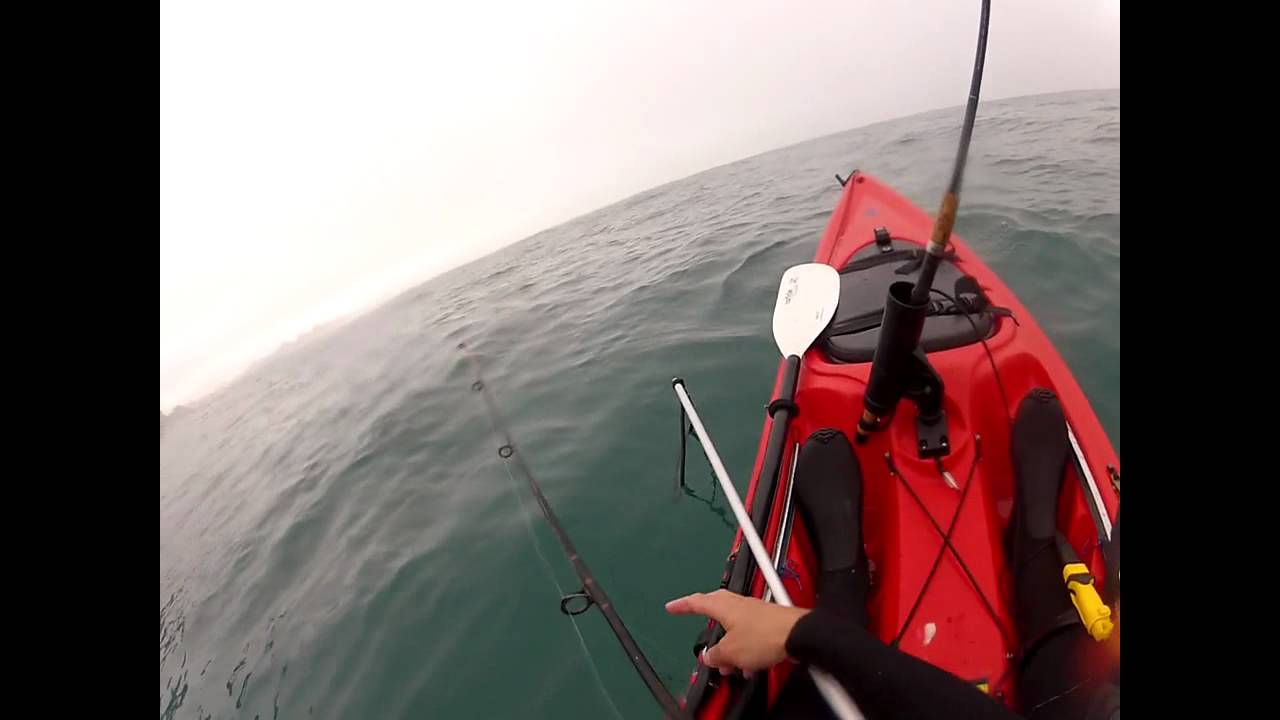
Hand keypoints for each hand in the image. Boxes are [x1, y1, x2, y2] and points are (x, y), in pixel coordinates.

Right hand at [665, 589, 809, 674]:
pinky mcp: (768, 621)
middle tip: (705, 642)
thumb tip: (709, 657)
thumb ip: (715, 655)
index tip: (671, 607)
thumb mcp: (731, 652)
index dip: (682, 605)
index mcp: (723, 606)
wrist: (797, 635)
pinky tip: (748, 665)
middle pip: (716, 612)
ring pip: (734, 628)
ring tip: (729, 666)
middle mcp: (738, 604)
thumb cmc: (763, 636)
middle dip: (709, 629)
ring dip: (729, 647)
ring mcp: (754, 611)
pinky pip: (749, 635)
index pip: (697, 602)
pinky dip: (744, 649)